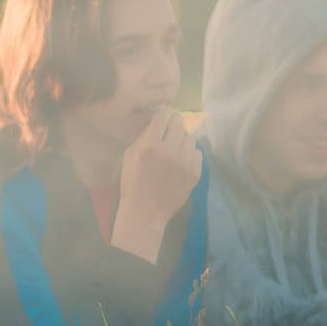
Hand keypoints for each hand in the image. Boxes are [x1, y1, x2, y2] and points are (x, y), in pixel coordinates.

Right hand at [110, 110, 201, 261]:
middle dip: (175, 123)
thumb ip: (143, 137)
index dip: (164, 113)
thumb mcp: (129, 156)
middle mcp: (168, 152)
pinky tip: (180, 162)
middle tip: (171, 128)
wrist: (145, 212)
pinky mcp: (195, 174)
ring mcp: (184, 163)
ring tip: (175, 149)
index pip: (163, 117)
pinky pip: (197, 153)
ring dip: (182, 140)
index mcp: (149, 146)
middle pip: (179, 124)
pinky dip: (189, 154)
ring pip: (190, 138)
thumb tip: (158, 121)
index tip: (165, 114)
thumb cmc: (132, 182)